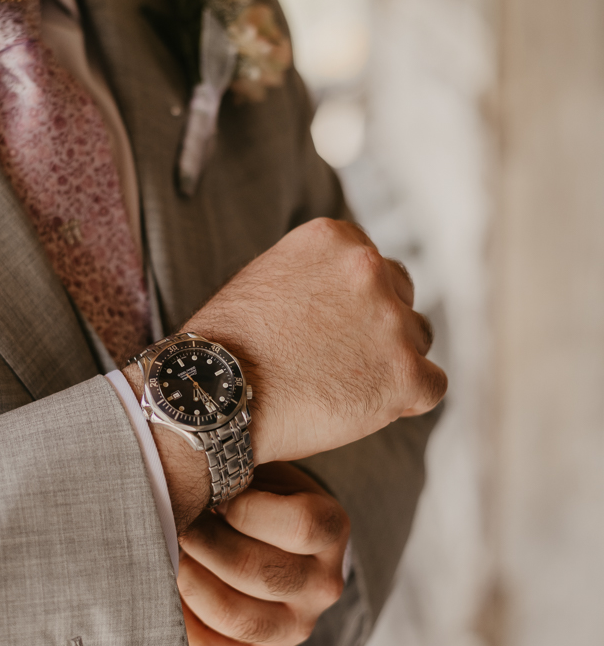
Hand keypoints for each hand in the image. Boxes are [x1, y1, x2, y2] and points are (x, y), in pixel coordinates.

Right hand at [124, 217, 445, 531]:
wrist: (213, 396)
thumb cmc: (228, 345)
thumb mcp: (269, 277)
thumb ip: (318, 274)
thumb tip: (349, 294)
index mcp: (336, 238)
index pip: (372, 265)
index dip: (354, 302)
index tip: (330, 328)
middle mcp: (370, 269)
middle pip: (401, 298)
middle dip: (377, 327)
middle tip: (335, 361)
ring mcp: (392, 322)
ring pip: (416, 340)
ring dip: (389, 362)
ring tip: (339, 386)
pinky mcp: (406, 374)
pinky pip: (431, 385)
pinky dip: (405, 399)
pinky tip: (363, 407)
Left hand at [178, 463, 349, 645]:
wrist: (261, 534)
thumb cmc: (252, 491)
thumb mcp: (260, 466)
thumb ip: (240, 463)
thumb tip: (193, 460)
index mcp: (332, 530)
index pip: (302, 525)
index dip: (247, 510)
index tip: (214, 495)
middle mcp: (323, 585)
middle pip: (263, 573)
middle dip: (206, 545)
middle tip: (176, 522)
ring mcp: (295, 627)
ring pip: (238, 617)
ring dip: (191, 582)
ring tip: (170, 554)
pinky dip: (182, 628)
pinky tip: (163, 596)